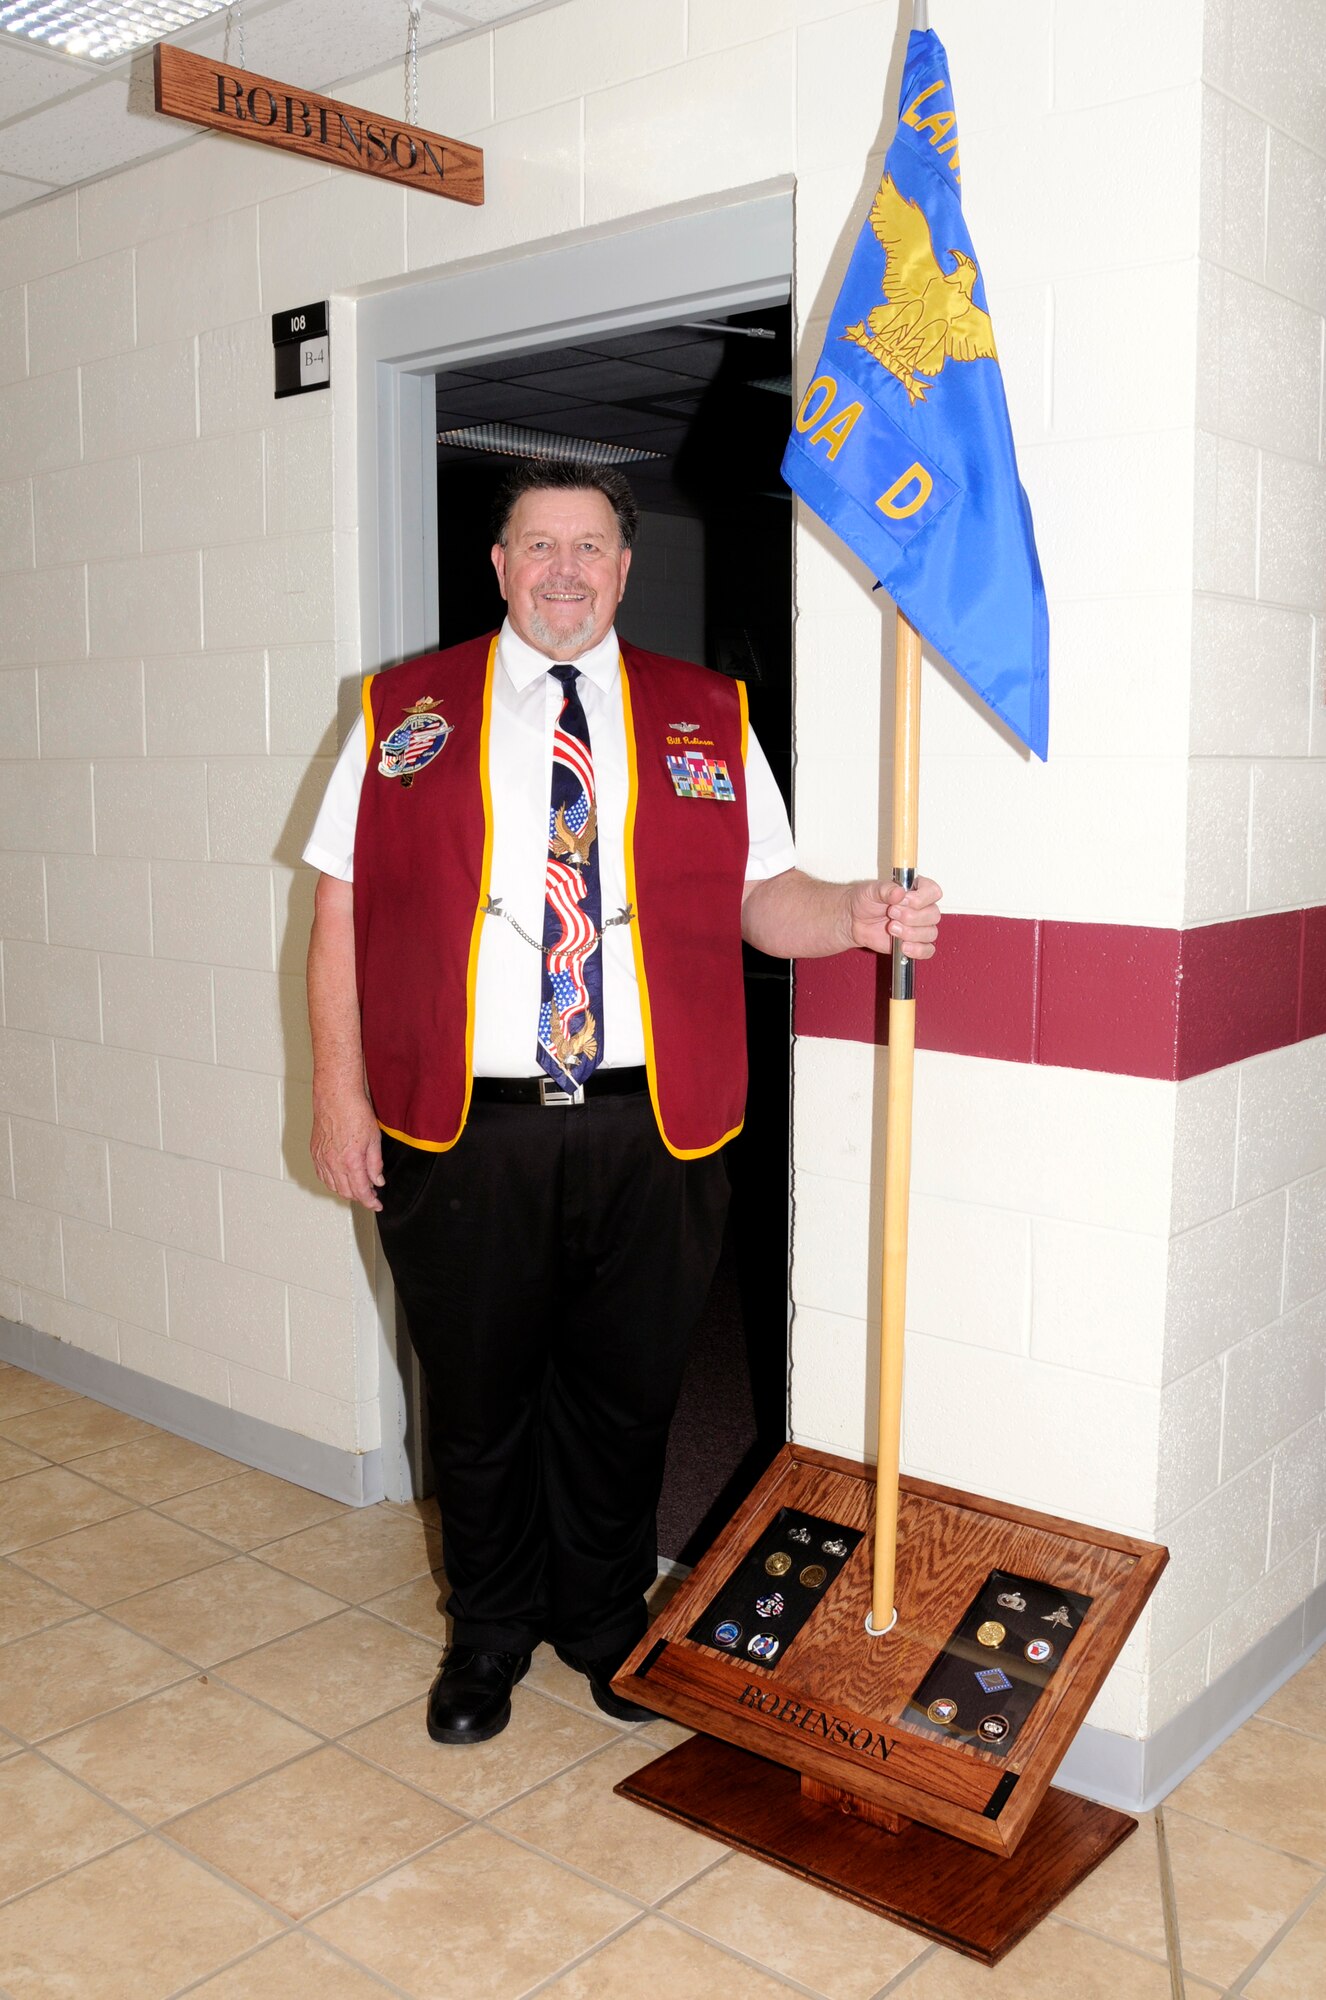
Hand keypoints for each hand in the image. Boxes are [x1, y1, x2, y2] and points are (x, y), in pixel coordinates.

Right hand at [311, 1086, 384, 1209]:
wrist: (336, 1096)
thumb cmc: (355, 1112)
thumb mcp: (374, 1139)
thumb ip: (375, 1164)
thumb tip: (377, 1181)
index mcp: (350, 1161)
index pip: (361, 1191)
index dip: (370, 1201)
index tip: (377, 1204)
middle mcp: (333, 1163)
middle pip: (346, 1192)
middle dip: (359, 1197)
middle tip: (371, 1196)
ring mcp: (321, 1158)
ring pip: (332, 1186)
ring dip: (345, 1191)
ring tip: (357, 1187)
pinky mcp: (315, 1152)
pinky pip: (322, 1175)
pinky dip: (332, 1182)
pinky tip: (340, 1179)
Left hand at [846, 875, 941, 957]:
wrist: (855, 920)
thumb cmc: (865, 901)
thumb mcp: (872, 890)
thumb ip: (886, 890)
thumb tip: (900, 892)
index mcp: (916, 890)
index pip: (933, 892)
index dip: (921, 898)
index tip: (904, 900)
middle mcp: (923, 908)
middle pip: (933, 914)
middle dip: (911, 917)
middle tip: (891, 913)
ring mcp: (920, 927)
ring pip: (930, 933)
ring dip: (910, 933)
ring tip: (891, 928)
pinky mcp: (915, 943)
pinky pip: (927, 950)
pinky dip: (917, 950)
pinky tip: (903, 947)